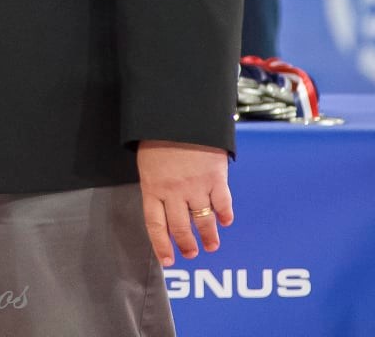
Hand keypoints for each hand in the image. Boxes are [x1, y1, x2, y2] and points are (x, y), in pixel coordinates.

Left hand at [136, 141, 232, 264]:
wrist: (179, 113)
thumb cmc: (159, 135)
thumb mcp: (148, 162)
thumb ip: (157, 184)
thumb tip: (165, 206)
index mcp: (152, 187)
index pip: (155, 225)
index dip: (162, 245)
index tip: (168, 261)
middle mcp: (173, 191)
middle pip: (180, 227)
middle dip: (187, 244)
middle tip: (192, 253)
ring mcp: (195, 186)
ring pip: (203, 220)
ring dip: (208, 236)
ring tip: (211, 245)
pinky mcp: (215, 177)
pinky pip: (222, 203)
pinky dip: (225, 215)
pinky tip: (226, 221)